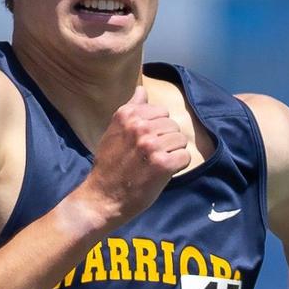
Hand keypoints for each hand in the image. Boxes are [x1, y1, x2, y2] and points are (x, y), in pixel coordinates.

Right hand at [77, 86, 190, 226]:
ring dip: (173, 153)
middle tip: (150, 157)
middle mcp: (139, 126)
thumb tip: (142, 90)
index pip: (161, 111)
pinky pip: (185, 156)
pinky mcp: (162, 164)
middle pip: (172, 125)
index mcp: (126, 115)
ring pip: (180, 140)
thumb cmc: (108, 166)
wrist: (103, 198)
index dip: (157, 128)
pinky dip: (178, 166)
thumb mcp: (112, 132)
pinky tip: (163, 173)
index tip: (144, 143)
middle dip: (166, 141)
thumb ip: (130, 110)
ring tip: (156, 165)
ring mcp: (151, 145)